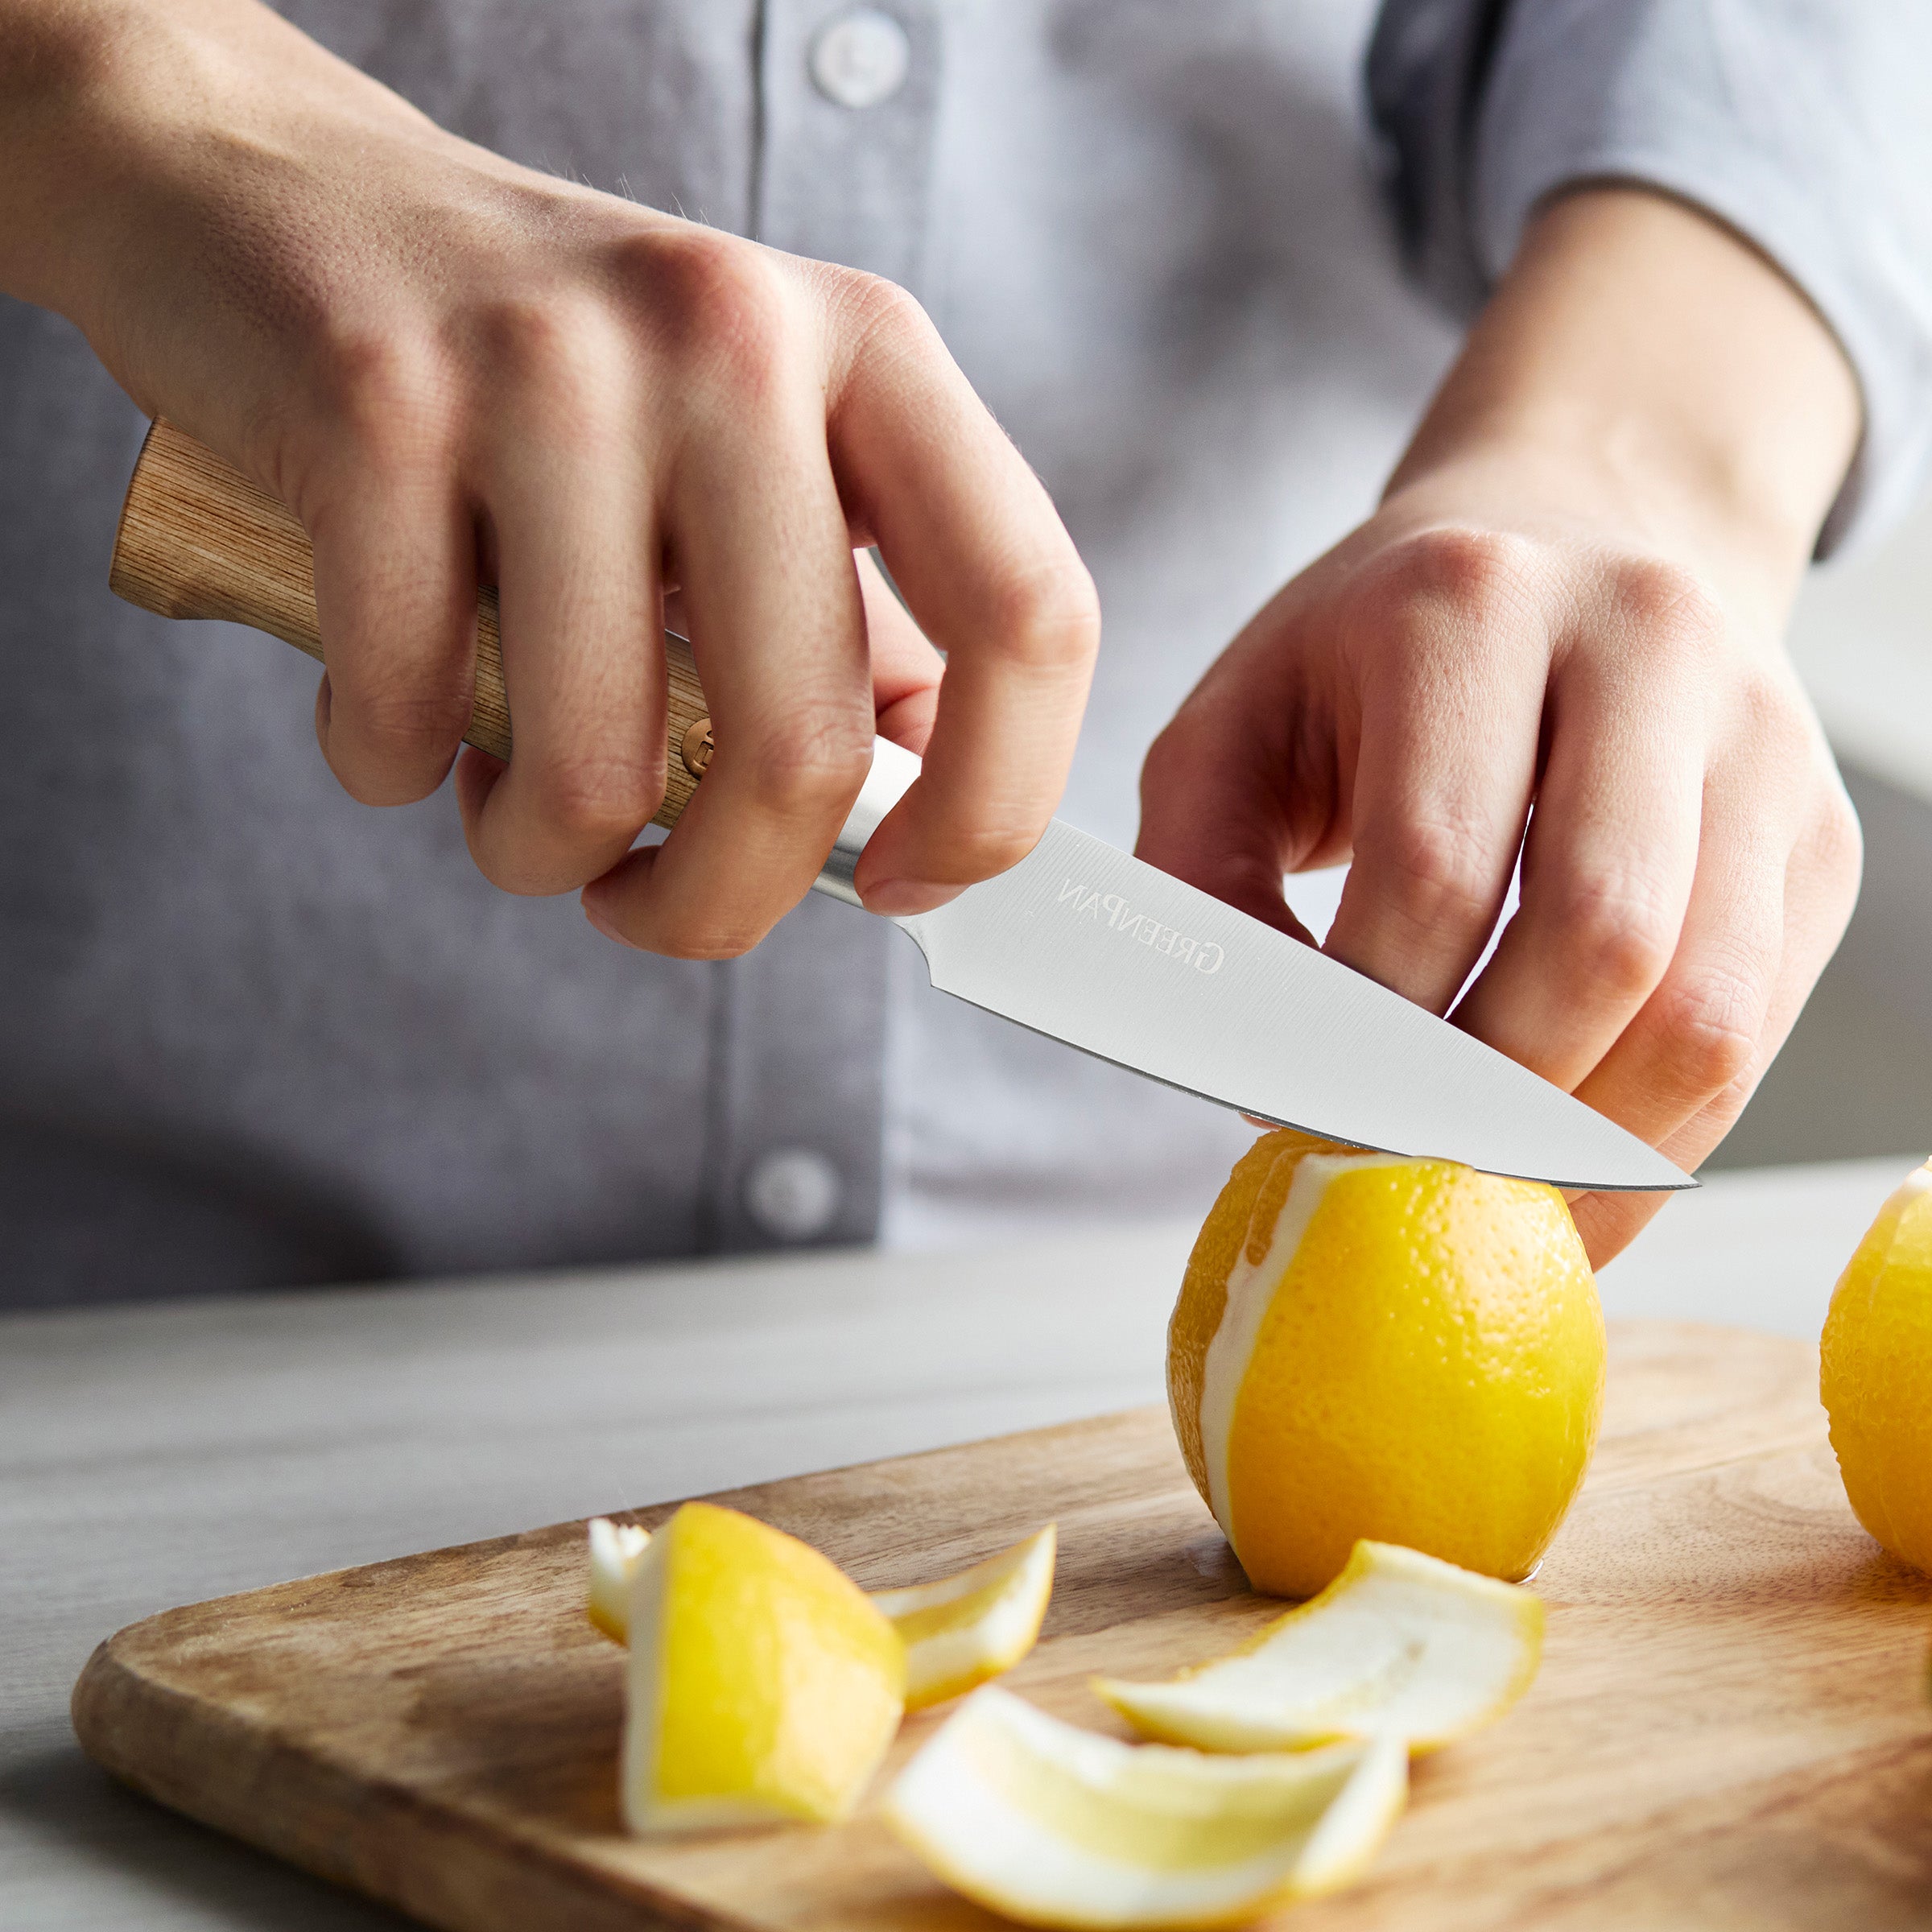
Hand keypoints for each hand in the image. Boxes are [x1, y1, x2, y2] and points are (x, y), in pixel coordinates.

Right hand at [1, 0, 1095, 951]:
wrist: (282, 195)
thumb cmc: (542, 376)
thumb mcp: (749, 453)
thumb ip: (848, 622)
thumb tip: (916, 812)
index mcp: (869, 356)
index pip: (1030, 614)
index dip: (990, 804)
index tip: (906, 886)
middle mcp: (733, 340)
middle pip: (800, 750)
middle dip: (716, 904)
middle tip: (652, 902)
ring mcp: (553, 366)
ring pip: (595, 768)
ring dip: (540, 854)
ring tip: (511, 804)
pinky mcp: (378, 404)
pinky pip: (411, 712)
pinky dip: (392, 769)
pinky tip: (394, 715)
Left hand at [1137, 189, 1863, 1264]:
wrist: (1560, 544)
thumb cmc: (1365, 665)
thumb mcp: (1232, 731)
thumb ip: (1198, 881)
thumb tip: (1255, 1066)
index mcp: (1468, 600)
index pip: (1432, 868)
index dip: (1364, 1029)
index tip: (1301, 1114)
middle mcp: (1645, 642)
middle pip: (1597, 940)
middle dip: (1482, 1100)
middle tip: (1395, 1176)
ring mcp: (1759, 736)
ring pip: (1705, 1006)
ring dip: (1583, 1145)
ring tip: (1481, 1199)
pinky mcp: (1820, 829)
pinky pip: (1761, 1028)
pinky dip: (1658, 1135)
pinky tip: (1561, 1171)